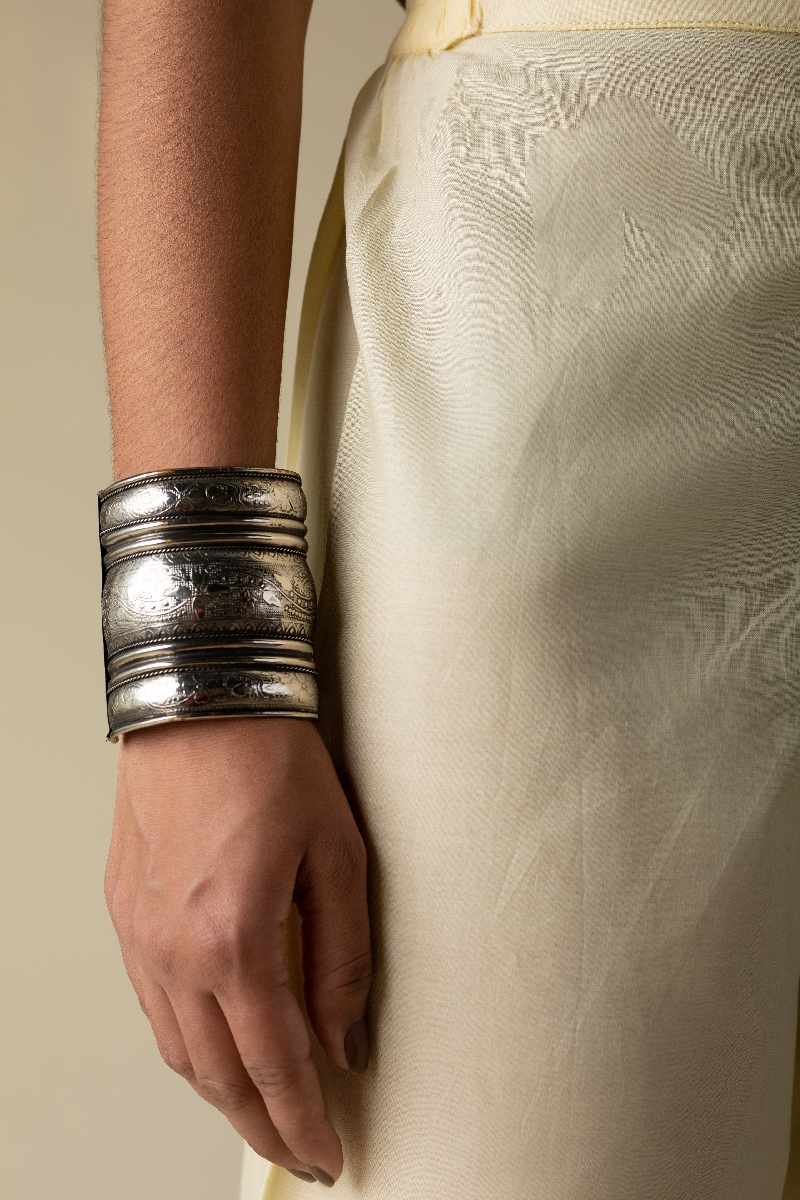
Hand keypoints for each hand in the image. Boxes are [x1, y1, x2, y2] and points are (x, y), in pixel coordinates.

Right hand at [103, 716, 371, 1184]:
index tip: (328, 1157)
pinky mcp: (126, 915)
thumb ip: (343, 957)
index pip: (275, 1066)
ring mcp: (141, 937)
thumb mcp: (338, 854)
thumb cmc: (273, 763)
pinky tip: (216, 1043)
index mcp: (237, 939)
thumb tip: (346, 1038)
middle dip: (263, 1126)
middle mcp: (176, 952)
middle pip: (220, 1076)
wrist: (201, 700)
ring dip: (222, 1093)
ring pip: (179, 1051)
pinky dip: (188, 1044)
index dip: (304, 1122)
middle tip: (300, 1151)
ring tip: (264, 1109)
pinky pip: (153, 1007)